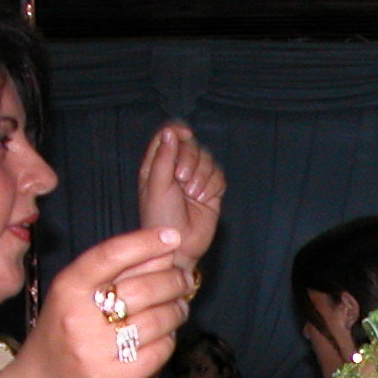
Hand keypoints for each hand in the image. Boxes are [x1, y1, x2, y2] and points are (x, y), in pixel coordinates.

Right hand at [0, 226, 192, 377]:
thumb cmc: (66, 329)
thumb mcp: (77, 293)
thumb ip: (116, 270)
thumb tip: (162, 249)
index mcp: (68, 288)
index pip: (111, 255)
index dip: (145, 242)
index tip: (172, 237)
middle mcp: (78, 317)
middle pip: (144, 289)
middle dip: (174, 280)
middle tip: (184, 279)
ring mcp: (95, 351)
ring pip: (158, 320)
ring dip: (177, 311)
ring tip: (178, 308)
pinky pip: (159, 351)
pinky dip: (169, 339)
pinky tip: (165, 335)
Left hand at [136, 123, 224, 281]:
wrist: (180, 246)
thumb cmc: (160, 217)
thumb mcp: (157, 185)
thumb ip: (164, 157)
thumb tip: (172, 131)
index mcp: (158, 164)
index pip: (169, 134)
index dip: (178, 131)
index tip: (185, 135)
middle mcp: (176, 168)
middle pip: (192, 144)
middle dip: (191, 160)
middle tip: (182, 180)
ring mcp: (195, 179)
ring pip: (208, 158)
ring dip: (202, 175)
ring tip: (192, 196)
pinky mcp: (211, 190)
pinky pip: (219, 175)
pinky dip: (213, 185)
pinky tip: (203, 199)